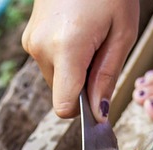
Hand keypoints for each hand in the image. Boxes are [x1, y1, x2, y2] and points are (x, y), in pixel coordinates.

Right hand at [22, 0, 138, 120]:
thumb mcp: (122, 33)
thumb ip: (107, 77)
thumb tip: (98, 113)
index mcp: (67, 49)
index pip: (64, 107)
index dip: (82, 111)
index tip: (98, 103)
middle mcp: (41, 48)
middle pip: (62, 93)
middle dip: (82, 84)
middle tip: (101, 51)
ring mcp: (31, 41)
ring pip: (56, 79)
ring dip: (74, 70)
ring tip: (90, 37)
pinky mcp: (29, 37)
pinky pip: (49, 63)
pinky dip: (65, 58)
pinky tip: (77, 33)